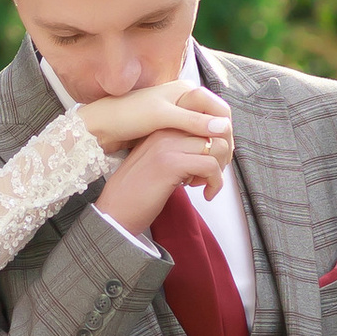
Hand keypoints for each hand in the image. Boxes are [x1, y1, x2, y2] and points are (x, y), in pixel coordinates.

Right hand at [81, 81, 232, 237]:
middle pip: (216, 132)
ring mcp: (167, 146)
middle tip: (212, 176)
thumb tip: (211, 149)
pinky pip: (211, 166)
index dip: (216, 144)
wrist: (114, 212)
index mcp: (162, 129)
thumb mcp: (159, 162)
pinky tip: (206, 195)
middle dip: (222, 157)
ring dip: (219, 170)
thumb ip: (179, 150)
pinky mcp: (172, 165)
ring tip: (206, 185)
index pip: (204, 123)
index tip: (211, 165)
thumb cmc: (136, 192)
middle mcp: (165, 132)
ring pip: (218, 146)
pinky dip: (216, 183)